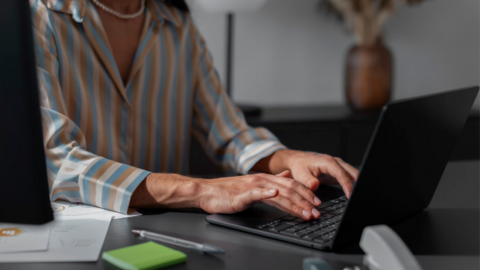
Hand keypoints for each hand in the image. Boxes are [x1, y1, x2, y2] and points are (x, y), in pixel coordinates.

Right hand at [198, 170, 321, 219]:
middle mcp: (262, 180)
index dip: (306, 194)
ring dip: (294, 204)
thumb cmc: (228, 191)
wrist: (207, 192)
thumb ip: (272, 180)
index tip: (318, 204)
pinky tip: (275, 195)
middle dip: (305, 202)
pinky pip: (256, 192)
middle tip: (317, 212)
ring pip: (278, 193)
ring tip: (305, 213)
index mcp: (266, 179)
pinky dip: (267, 193)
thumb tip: (287, 175)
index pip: (291, 185)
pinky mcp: (242, 194)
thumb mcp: (254, 184)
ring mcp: (252, 186)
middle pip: (289, 190)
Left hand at [253, 150, 358, 197]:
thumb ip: (308, 181)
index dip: (347, 184)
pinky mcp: (338, 171)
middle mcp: (335, 162)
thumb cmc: (300, 166)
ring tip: (360, 196)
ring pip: (353, 174)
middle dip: (358, 183)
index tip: (350, 195)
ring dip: (357, 183)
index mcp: (327, 162)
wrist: (298, 161)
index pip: (341, 173)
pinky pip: (349, 177)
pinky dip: (353, 184)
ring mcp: (338, 166)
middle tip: (359, 197)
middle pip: (352, 172)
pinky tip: (355, 193)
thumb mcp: (301, 174)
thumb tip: (314, 185)